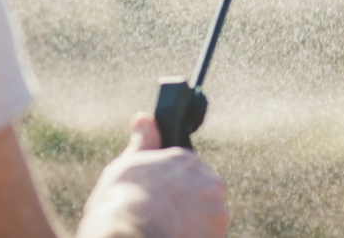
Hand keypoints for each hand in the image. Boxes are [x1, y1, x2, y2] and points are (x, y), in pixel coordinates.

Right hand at [76, 114, 228, 237]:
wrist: (131, 234)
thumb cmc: (123, 200)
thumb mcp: (127, 165)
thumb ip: (143, 142)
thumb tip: (144, 118)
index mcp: (187, 160)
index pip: (188, 173)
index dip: (173, 189)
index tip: (160, 200)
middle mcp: (208, 181)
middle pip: (202, 195)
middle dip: (188, 206)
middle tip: (163, 218)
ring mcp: (216, 210)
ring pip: (207, 219)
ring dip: (193, 225)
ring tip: (167, 231)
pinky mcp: (219, 235)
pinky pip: (209, 236)